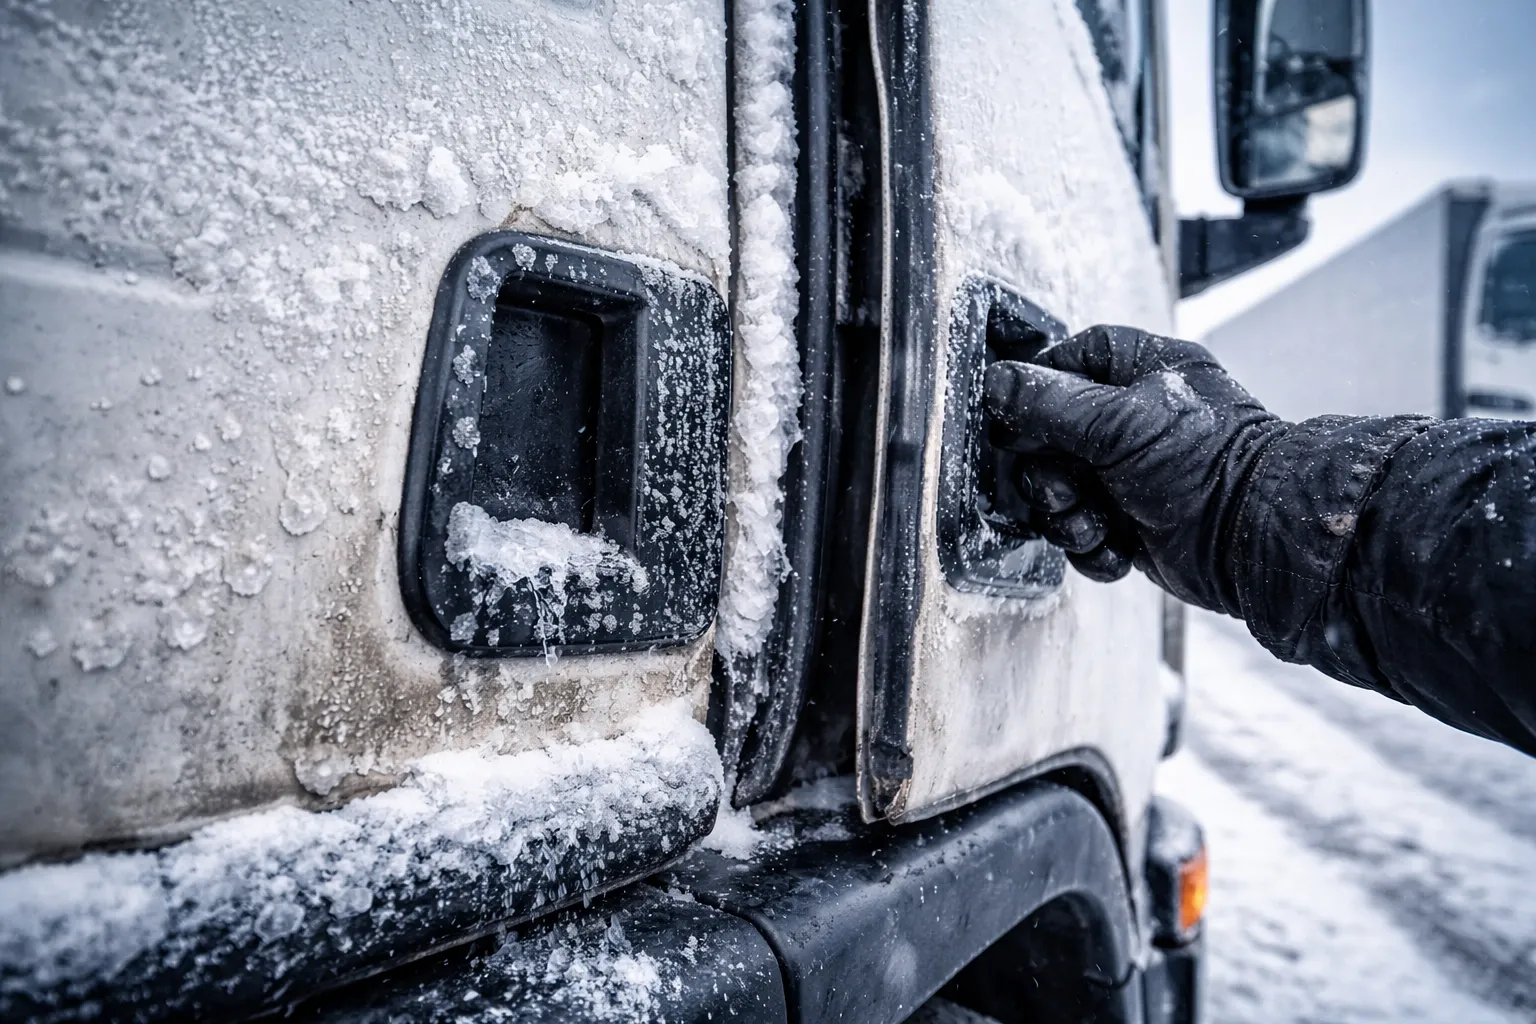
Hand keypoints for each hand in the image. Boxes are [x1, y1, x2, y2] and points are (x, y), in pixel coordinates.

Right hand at [983, 325, 1286, 611]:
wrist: (1255, 542)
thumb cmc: (1208, 465)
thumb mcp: (1119, 422)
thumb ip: (1050, 402)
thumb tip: (997, 382)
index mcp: (1143, 373)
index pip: (1072, 360)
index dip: (1038, 387)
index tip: (1016, 417)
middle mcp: (1135, 421)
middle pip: (1050, 435)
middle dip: (1047, 472)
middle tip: (1064, 487)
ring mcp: (1131, 474)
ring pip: (1060, 489)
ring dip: (1067, 515)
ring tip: (1094, 523)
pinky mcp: (1131, 523)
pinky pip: (1082, 531)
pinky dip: (1092, 545)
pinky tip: (1116, 547)